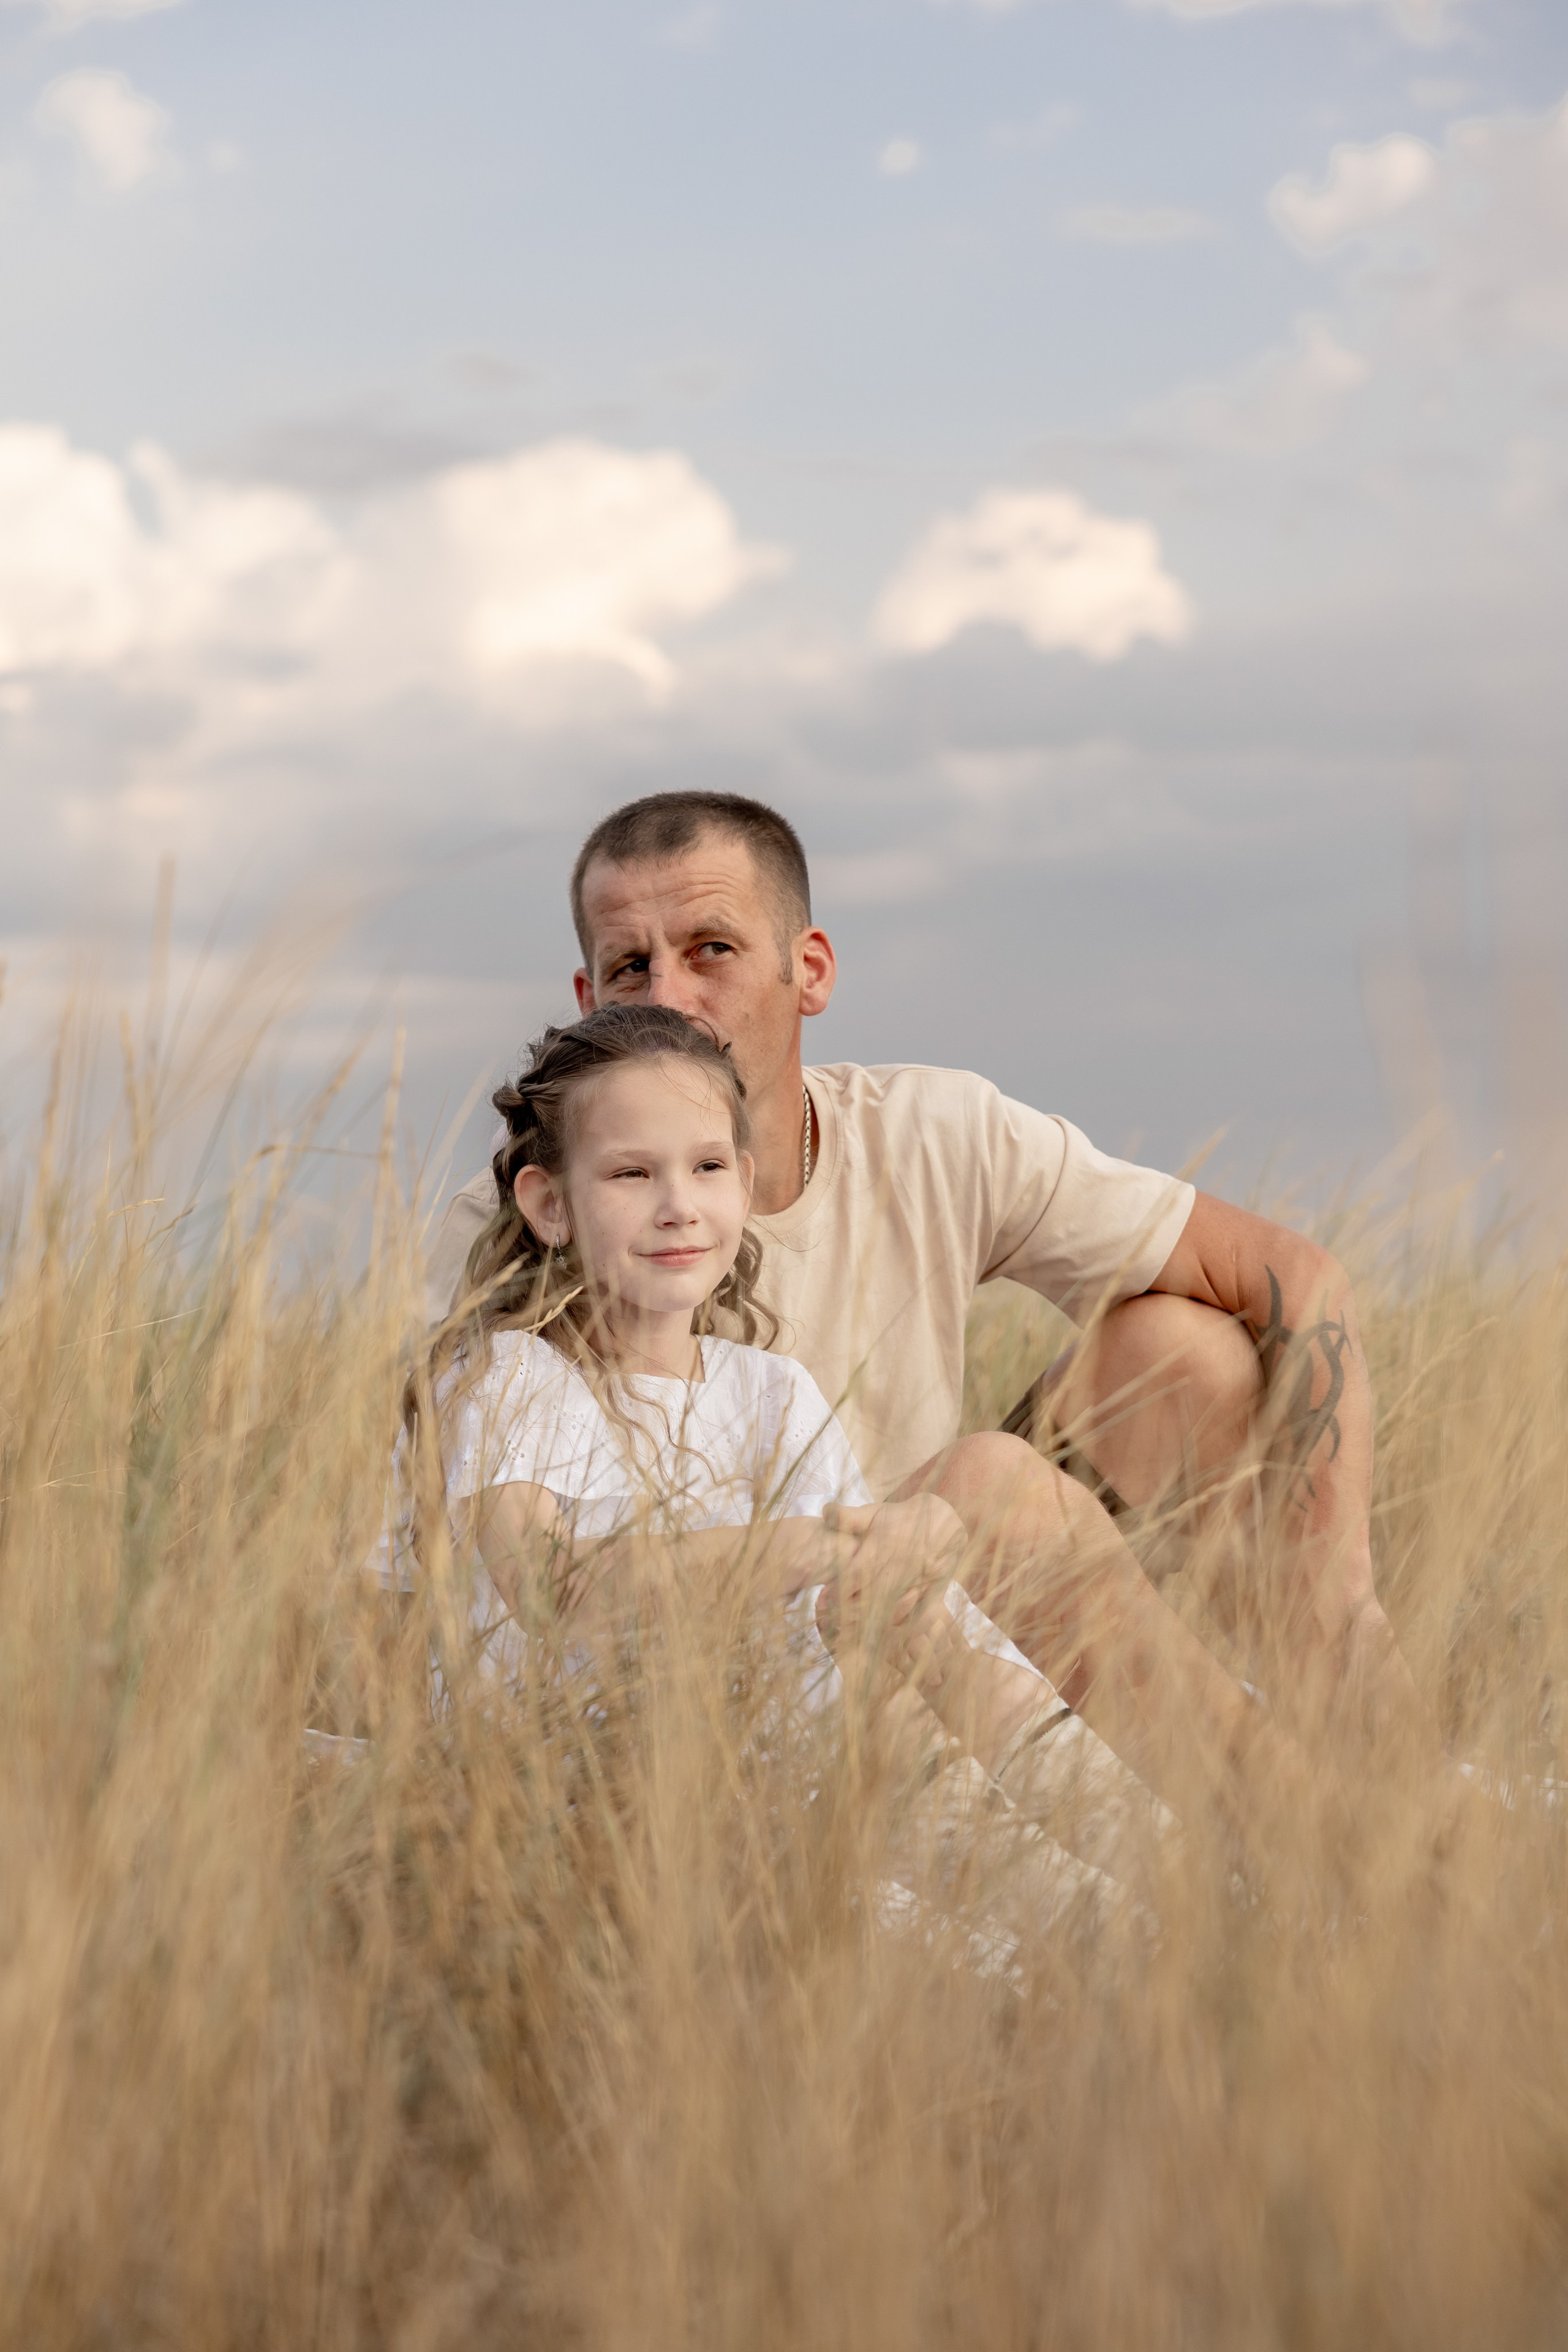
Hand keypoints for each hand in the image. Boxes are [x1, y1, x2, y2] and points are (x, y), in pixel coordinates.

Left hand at [815, 1493, 965, 1654]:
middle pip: (871, 1599)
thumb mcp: (874, 1514)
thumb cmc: (901, 1519)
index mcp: (881, 1550)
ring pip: (895, 1610)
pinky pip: (922, 1614)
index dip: (836, 1593)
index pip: (853, 1579)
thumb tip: (825, 1510)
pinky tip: (892, 1632)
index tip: (823, 1602)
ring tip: (857, 1631)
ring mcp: (920, 1581)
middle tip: (835, 1622)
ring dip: (877, 1623)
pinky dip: (907, 1625)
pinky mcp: (935, 1590)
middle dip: (851, 1613)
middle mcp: (899, 1568)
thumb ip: (848, 1518)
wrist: (943, 1519)